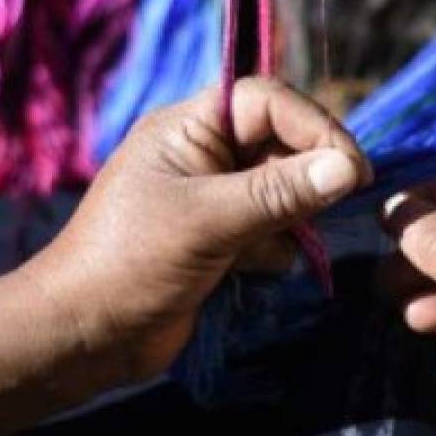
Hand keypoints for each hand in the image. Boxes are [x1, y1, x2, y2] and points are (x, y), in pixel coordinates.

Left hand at [20, 77, 371, 394]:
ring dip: (288, 221)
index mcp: (189, 127)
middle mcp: (204, 153)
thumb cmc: (130, 261)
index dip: (313, 125)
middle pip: (282, 143)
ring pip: (285, 190)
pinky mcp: (223, 239)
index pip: (267, 100)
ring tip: (258, 249)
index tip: (352, 168)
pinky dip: (272, 250)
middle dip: (304, 179)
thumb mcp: (208, 220)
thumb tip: (349, 169)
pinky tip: (247, 272)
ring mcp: (214, 197)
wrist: (83, 335)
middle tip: (321, 211)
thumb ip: (279, 193)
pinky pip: (273, 229)